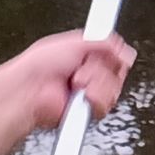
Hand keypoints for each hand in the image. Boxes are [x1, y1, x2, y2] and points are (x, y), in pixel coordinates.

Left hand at [0, 29, 136, 143]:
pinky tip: (83, 95)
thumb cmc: (41, 64)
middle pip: (117, 72)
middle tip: (82, 69)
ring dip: (96, 83)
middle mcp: (90, 75)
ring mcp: (90, 94)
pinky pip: (106, 105)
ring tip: (77, 82)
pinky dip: (95, 99)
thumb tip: (124, 49)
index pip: (115, 55)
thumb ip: (104, 42)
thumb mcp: (75, 43)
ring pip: (114, 88)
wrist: (30, 90)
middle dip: (100, 69)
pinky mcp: (88, 111)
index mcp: (86, 55)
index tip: (111, 53)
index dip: (115, 55)